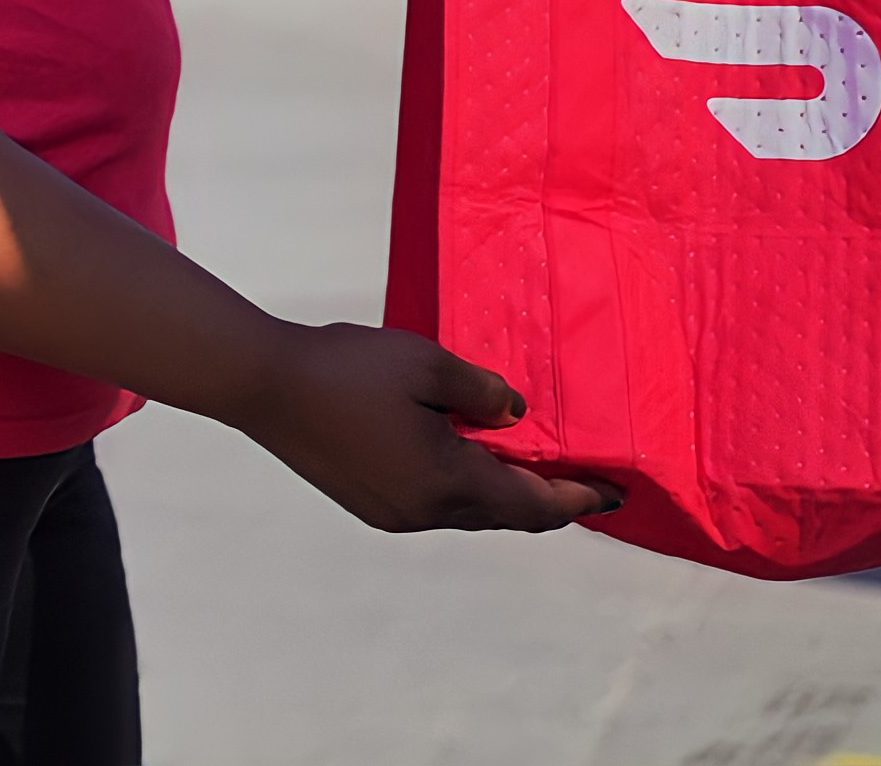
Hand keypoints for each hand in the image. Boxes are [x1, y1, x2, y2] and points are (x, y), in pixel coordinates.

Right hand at [222, 321, 619, 532]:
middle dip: (544, 498)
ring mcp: (392, 513)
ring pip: (466, 510)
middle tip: (578, 475)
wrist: (263, 383)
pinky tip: (460, 452)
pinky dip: (461, 484)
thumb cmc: (348, 368)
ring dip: (498, 489)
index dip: (579, 500)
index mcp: (447, 484)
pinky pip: (434, 502)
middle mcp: (425, 513)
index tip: (617, 492)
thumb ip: (482, 391)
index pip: (533, 507)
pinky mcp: (368, 502)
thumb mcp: (427, 363)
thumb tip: (515, 414)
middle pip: (503, 516)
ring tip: (521, 458)